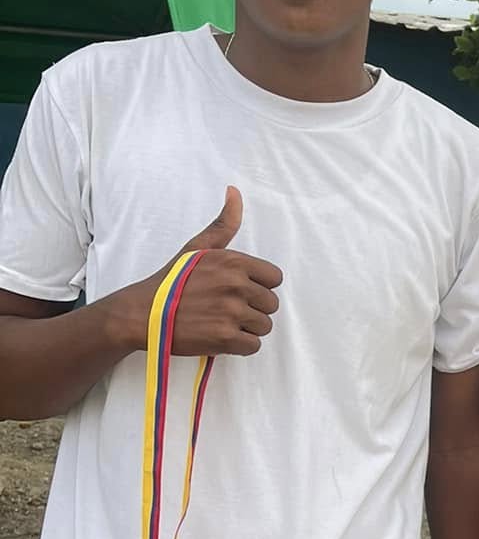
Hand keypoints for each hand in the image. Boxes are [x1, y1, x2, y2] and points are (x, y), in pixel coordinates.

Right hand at [119, 186, 283, 357]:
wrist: (143, 313)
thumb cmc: (171, 281)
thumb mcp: (197, 248)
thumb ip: (223, 224)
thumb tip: (234, 191)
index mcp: (234, 262)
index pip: (275, 278)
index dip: (259, 287)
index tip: (240, 291)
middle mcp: (236, 285)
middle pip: (271, 304)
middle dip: (254, 309)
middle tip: (228, 309)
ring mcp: (231, 312)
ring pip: (264, 326)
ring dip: (247, 328)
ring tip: (223, 322)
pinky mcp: (225, 338)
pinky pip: (253, 346)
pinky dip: (240, 346)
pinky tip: (222, 337)